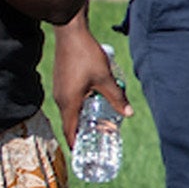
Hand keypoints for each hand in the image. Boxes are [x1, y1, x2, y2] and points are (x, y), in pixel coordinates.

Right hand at [50, 20, 127, 148]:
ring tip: (96, 122)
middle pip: (69, 121)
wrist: (70, 32)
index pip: (70, 130)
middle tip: (95, 139)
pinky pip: (68, 99)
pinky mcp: (61, 80)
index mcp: (69, 102)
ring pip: (69, 110)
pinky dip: (78, 106)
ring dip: (80, 117)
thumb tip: (129, 114)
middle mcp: (60, 98)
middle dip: (81, 132)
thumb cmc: (86, 55)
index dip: (76, 144)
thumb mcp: (105, 79)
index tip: (82, 154)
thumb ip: (117, 98)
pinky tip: (91, 100)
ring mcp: (59, 89)